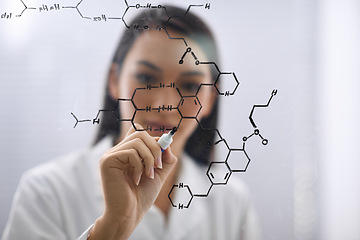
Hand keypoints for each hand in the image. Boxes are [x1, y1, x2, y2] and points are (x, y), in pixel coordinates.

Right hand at [89, 124, 176, 239]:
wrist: (129, 214)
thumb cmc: (141, 196)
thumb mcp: (158, 174)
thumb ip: (164, 159)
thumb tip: (167, 143)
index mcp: (127, 152)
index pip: (140, 132)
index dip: (155, 140)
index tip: (164, 154)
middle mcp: (117, 151)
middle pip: (140, 133)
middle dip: (155, 148)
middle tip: (158, 167)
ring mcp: (110, 155)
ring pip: (137, 141)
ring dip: (149, 159)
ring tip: (148, 175)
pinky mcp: (107, 161)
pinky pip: (130, 152)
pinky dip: (139, 166)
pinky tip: (136, 179)